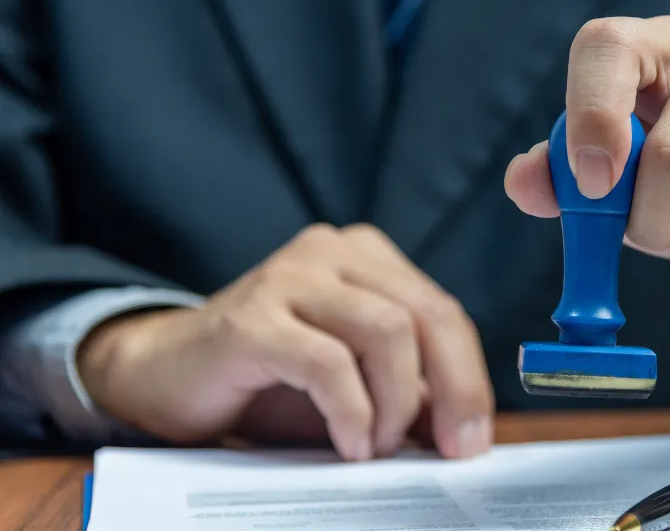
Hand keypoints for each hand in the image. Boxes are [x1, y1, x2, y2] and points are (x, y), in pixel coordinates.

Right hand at [77, 224, 493, 460]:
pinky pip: (328, 362)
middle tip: (454, 450)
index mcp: (365, 257)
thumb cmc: (267, 382)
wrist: (163, 377)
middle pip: (426, 314)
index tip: (474, 438)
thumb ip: (408, 393)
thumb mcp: (353, 385)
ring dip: (396, 401)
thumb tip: (467, 432)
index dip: (469, 377)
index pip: (442, 311)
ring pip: (387, 330)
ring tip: (378, 447)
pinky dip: (351, 410)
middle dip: (454, 389)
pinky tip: (350, 444)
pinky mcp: (251, 319)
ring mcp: (289, 277)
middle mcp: (331, 252)